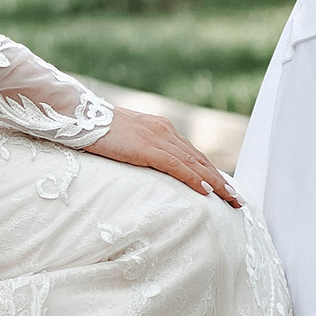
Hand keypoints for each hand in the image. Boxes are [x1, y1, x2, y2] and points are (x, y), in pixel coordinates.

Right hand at [86, 107, 242, 205]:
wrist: (77, 115)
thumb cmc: (93, 130)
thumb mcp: (123, 141)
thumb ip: (138, 150)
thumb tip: (144, 166)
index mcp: (160, 128)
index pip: (192, 154)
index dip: (210, 172)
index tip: (224, 188)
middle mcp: (164, 130)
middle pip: (200, 159)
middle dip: (220, 181)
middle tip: (237, 200)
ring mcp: (157, 137)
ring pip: (195, 164)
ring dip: (216, 183)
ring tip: (231, 200)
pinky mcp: (147, 147)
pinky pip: (178, 167)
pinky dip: (195, 179)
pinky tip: (207, 192)